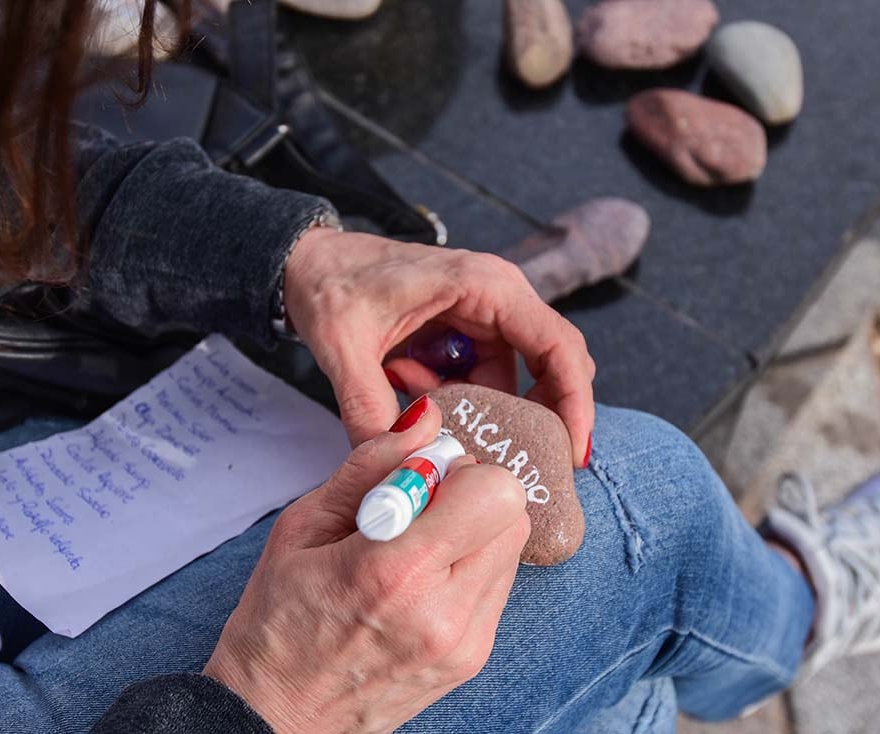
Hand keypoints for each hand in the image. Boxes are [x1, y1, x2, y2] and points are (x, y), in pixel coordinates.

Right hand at [203, 400, 529, 733]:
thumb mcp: (302, 526)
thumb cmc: (276, 622)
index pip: (493, 491)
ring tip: (415, 547)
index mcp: (395, 571)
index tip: (416, 477)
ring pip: (512, 545)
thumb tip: (425, 419)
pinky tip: (423, 579)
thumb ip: (372, 465)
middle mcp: (444, 612)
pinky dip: (471, 564)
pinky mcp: (474, 658)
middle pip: (513, 512)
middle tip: (417, 507)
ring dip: (474, 528)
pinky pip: (499, 582)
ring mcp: (465, 642)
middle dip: (470, 493)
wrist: (275, 717)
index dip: (456, 468)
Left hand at [283, 227, 595, 464]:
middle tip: (511, 464)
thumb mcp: (342, 343)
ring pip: (509, 382)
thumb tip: (394, 462)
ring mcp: (484, 316)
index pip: (558, 346)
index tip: (571, 454)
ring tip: (407, 389)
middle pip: (549, 368)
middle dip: (533, 417)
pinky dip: (450, 398)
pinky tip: (403, 380)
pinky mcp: (466, 334)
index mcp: (485, 285)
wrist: (305, 261)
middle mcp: (497, 298)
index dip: (574, 403)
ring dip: (471, 407)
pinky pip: (479, 381)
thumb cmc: (329, 281)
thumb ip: (367, 403)